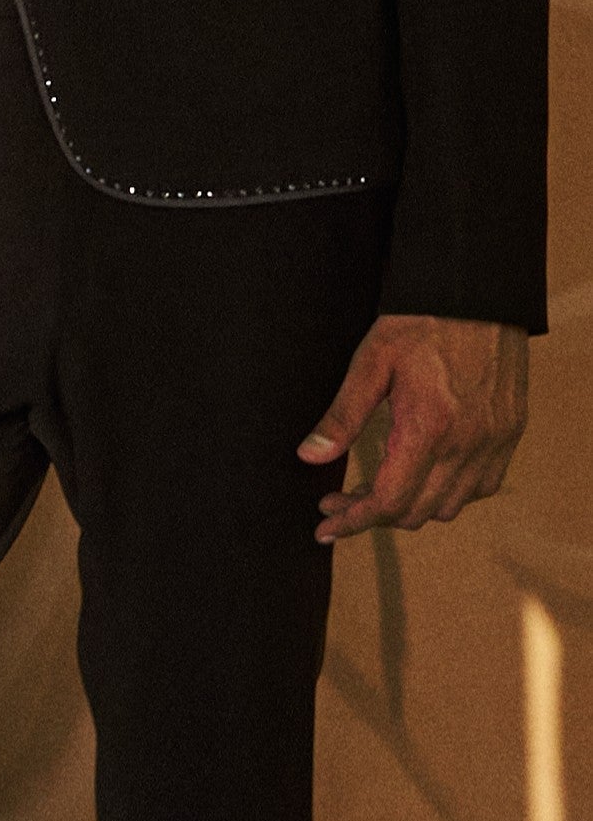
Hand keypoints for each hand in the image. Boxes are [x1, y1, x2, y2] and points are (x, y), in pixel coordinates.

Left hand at [300, 313, 528, 542]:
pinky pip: (482, 487)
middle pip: (417, 512)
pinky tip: (425, 475)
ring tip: (380, 488)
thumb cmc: (421, 322)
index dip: (354, 521)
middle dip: (374, 516)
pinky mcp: (510, 434)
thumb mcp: (371, 363)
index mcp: (429, 427)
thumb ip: (342, 416)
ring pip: (450, 507)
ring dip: (412, 508)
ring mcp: (494, 441)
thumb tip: (310, 458)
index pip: (389, 501)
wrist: (477, 295)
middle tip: (342, 499)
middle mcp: (468, 442)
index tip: (326, 525)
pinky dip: (450, 494)